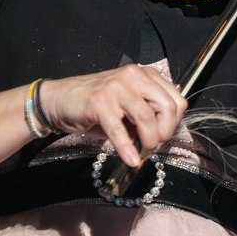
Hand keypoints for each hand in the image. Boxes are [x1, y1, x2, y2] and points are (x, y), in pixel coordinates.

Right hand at [39, 65, 186, 167]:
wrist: (61, 100)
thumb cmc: (96, 106)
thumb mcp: (128, 106)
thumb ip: (147, 115)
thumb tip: (161, 138)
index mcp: (145, 75)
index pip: (176, 99)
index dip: (174, 123)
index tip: (163, 137)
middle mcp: (133, 76)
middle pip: (166, 106)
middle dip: (165, 133)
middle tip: (153, 147)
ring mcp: (116, 87)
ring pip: (146, 117)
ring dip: (148, 141)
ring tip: (141, 153)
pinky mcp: (99, 102)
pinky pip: (119, 129)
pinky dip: (127, 148)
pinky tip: (131, 159)